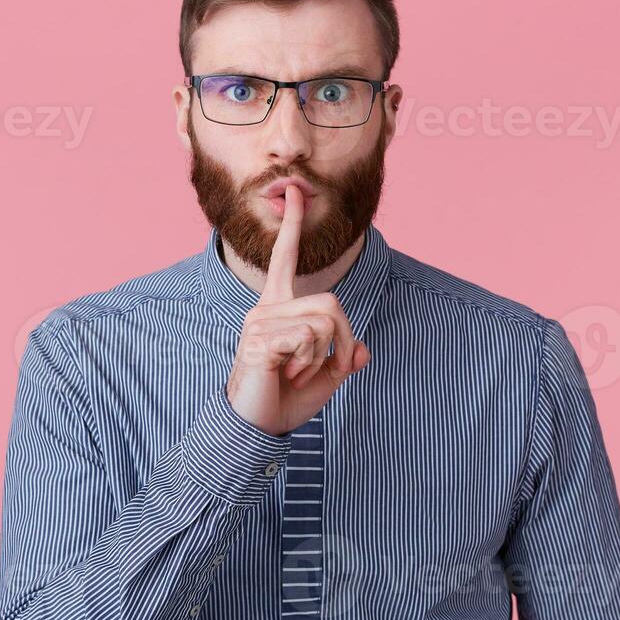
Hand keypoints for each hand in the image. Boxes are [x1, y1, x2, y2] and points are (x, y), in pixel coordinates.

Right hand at [225, 184, 370, 436]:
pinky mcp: (260, 341)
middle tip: (332, 368)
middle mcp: (265, 308)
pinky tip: (288, 375)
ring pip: (324, 321)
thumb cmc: (284, 401)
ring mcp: (260, 323)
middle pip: (331, 302)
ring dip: (325, 355)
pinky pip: (308, 338)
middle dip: (345, 339)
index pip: (284, 258)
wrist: (255, 428)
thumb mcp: (324, 377)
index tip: (297, 191)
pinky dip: (311, 362)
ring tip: (299, 373)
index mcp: (277, 308)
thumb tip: (363, 352)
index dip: (293, 225)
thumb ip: (344, 359)